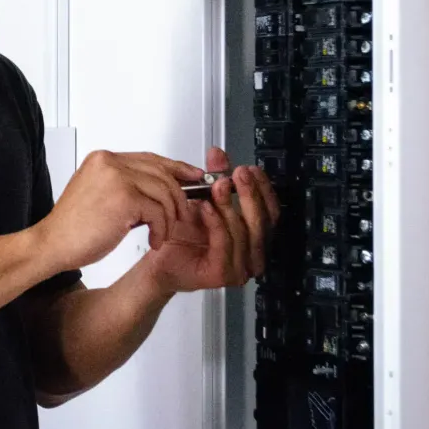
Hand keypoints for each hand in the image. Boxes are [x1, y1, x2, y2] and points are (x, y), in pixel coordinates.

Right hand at [34, 150, 207, 270]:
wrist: (52, 244)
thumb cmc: (73, 227)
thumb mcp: (99, 195)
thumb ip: (126, 185)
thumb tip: (160, 187)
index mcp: (102, 159)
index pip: (150, 158)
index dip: (176, 167)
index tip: (192, 176)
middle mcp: (109, 163)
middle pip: (162, 172)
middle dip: (179, 195)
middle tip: (184, 213)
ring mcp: (116, 178)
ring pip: (164, 192)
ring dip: (169, 217)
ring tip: (161, 232)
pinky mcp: (124, 199)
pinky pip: (158, 212)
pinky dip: (161, 229)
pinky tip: (153, 240)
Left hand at [141, 146, 281, 292]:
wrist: (158, 259)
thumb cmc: (182, 235)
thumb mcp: (202, 199)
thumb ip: (213, 178)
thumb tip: (218, 154)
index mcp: (254, 237)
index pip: (270, 211)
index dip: (263, 189)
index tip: (252, 170)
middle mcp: (253, 254)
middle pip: (262, 221)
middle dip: (250, 194)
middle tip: (238, 174)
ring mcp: (241, 267)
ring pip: (244, 232)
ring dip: (231, 206)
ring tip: (220, 186)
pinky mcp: (223, 274)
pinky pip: (224, 244)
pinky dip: (216, 223)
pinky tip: (206, 207)